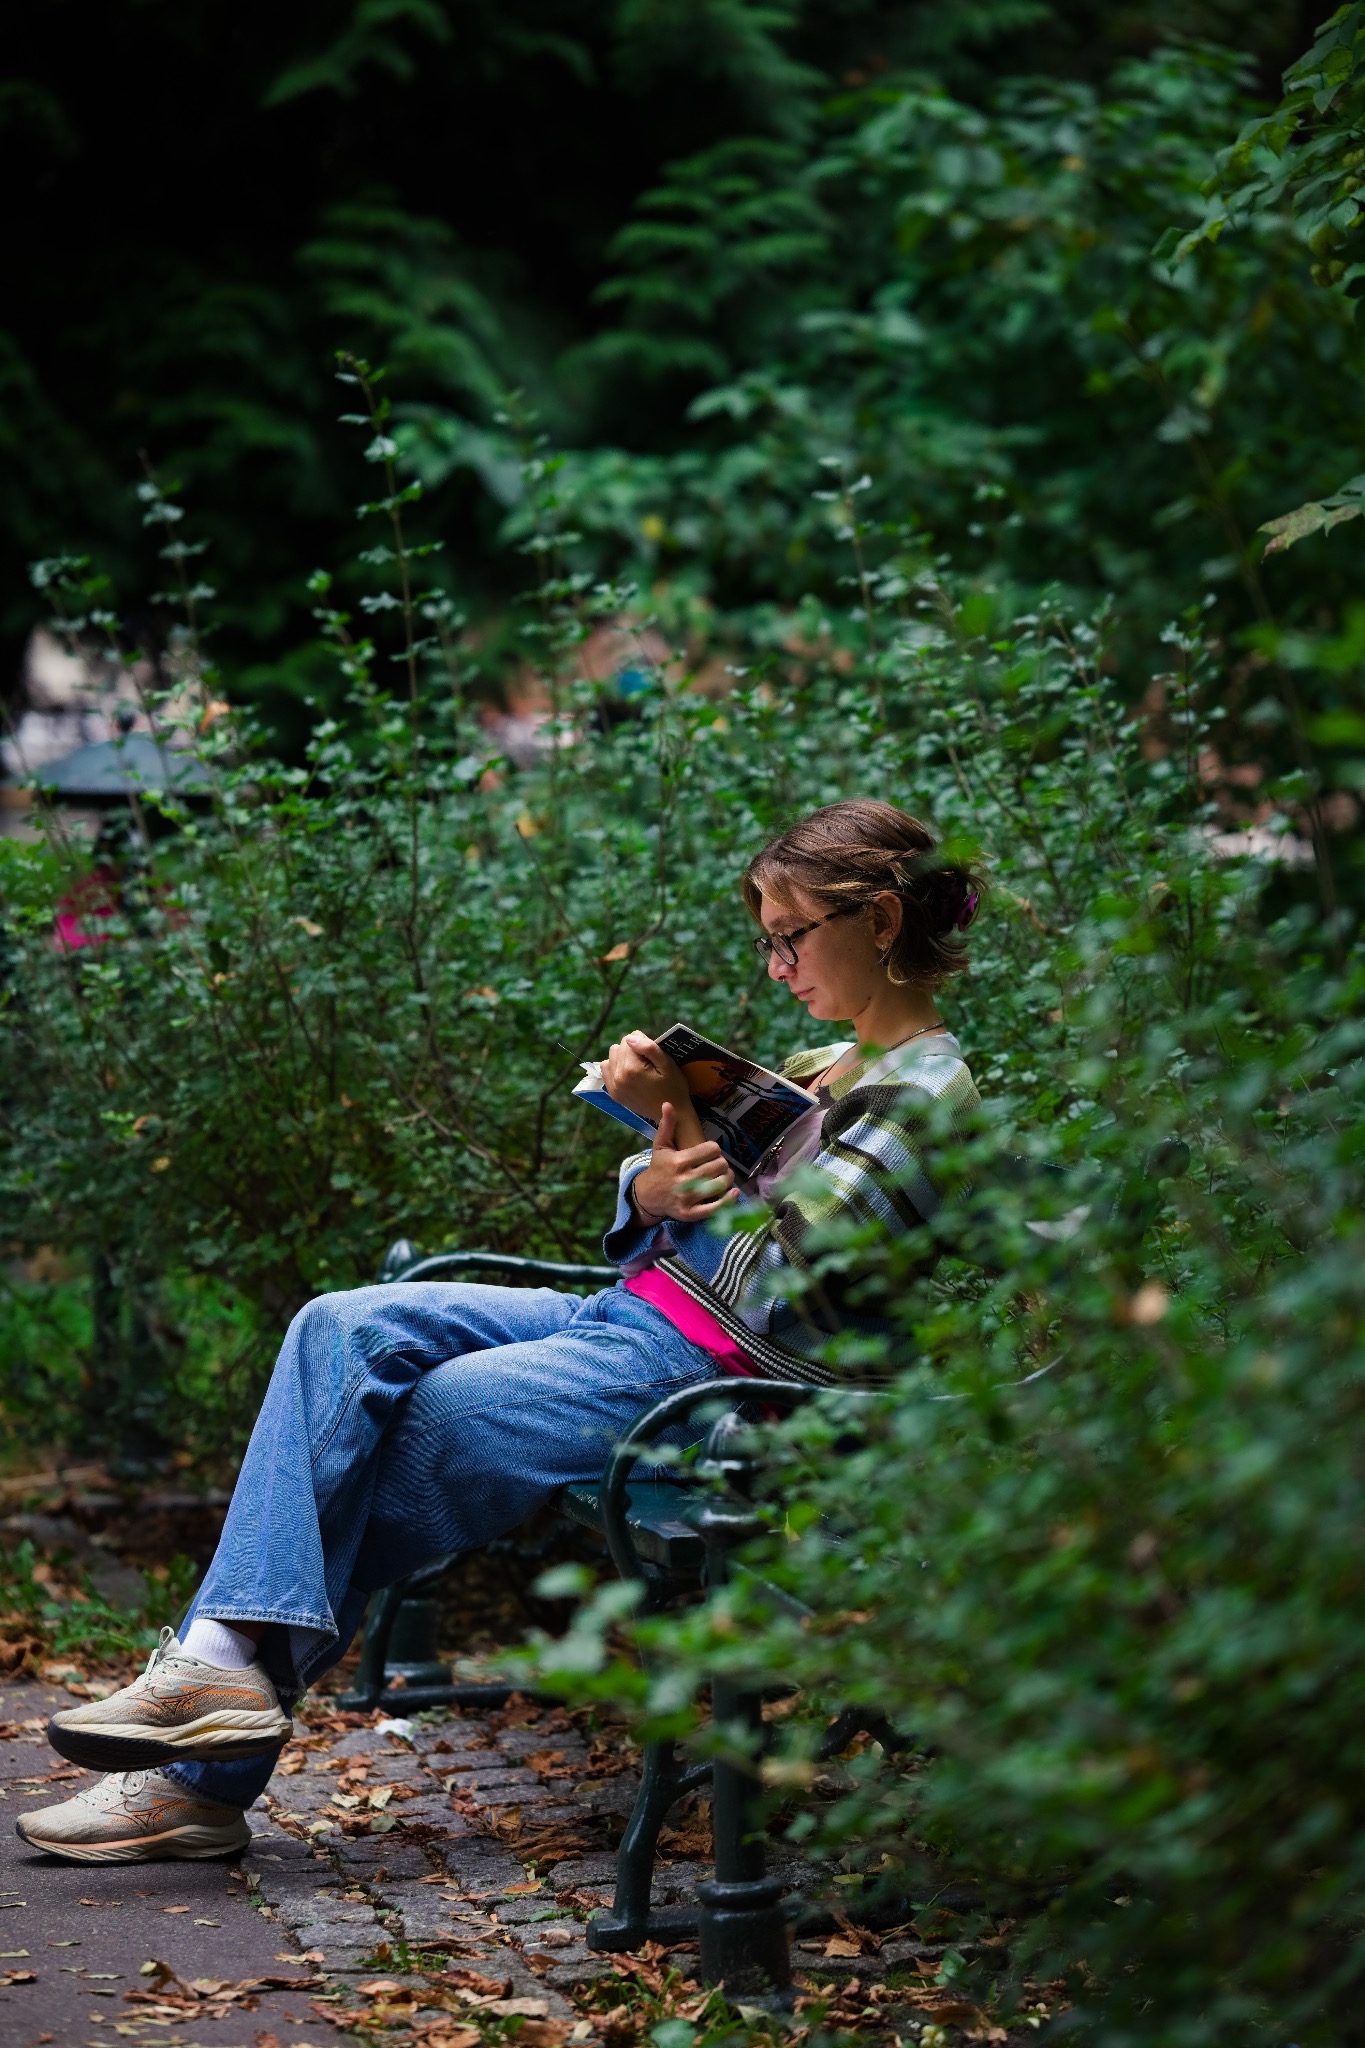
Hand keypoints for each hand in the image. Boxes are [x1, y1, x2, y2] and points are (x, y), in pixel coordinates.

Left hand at [602, 1031, 692, 1130]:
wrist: (672, 1112)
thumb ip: (648, 1047)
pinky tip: (628, 1072)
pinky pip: (606, 1070)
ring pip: (611, 1056)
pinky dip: (615, 1067)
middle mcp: (618, 1077)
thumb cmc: (673, 1087)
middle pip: (618, 1047)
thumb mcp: (667, 1064)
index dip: (642, 1042)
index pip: (628, 1040)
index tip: (652, 1054)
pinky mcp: (614, 1093)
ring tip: (637, 1067)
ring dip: (623, 1057)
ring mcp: (614, 1087)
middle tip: (647, 1062)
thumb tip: (629, 1037)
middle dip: (632, 1050)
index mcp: (631, 1068)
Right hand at [631, 1101, 736, 1224]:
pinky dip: (729, 1200)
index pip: (712, 1149)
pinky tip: (733, 1192)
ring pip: (721, 1184)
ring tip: (724, 1177)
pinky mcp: (691, 1214)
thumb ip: (667, 1125)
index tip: (710, 1153)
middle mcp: (684, 1179)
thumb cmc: (659, 1168)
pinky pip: (717, 1207)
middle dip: (722, 1164)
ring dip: (728, 1179)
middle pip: (720, 1166)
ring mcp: (688, 1198)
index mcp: (680, 1161)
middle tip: (718, 1166)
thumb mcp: (661, 1146)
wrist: (647, 1196)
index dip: (714, 1149)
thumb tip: (668, 1103)